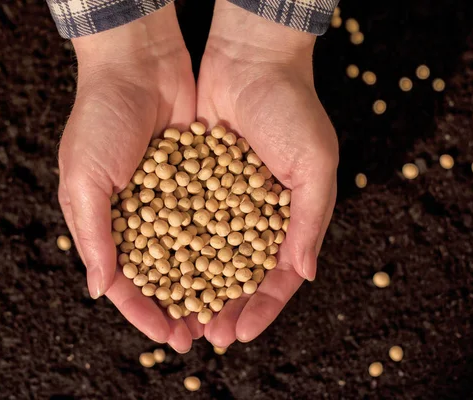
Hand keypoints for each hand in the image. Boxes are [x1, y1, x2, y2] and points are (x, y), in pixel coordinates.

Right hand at [57, 6, 200, 351]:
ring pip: (193, 251)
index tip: (167, 336)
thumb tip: (99, 291)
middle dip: (181, 305)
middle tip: (203, 335)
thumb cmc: (99, 119)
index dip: (145, 311)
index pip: (126, 280)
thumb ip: (93, 235)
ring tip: (228, 309)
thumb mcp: (83, 178)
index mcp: (107, 222)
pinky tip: (244, 264)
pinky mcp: (200, 179)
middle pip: (163, 273)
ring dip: (208, 281)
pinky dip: (225, 241)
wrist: (138, 64)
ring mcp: (172, 199)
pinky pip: (214, 217)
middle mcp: (141, 216)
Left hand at [196, 1, 338, 346]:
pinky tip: (156, 273)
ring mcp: (220, 201)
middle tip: (203, 336)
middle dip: (221, 306)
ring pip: (205, 255)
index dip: (260, 307)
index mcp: (287, 218)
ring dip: (193, 287)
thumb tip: (305, 274)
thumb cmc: (293, 109)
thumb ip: (311, 220)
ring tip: (177, 318)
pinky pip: (180, 222)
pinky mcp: (192, 183)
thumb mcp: (315, 164)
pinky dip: (171, 248)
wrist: (250, 59)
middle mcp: (252, 215)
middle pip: (236, 273)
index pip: (275, 276)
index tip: (239, 333)